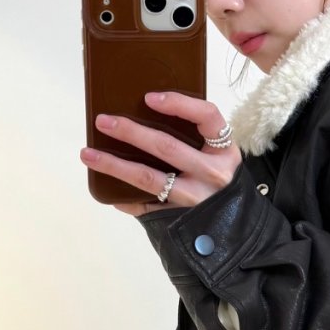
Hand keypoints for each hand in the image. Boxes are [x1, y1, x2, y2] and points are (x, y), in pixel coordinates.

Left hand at [79, 92, 240, 217]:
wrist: (240, 231)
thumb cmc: (224, 184)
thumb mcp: (222, 158)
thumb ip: (198, 138)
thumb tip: (148, 113)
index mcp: (225, 151)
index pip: (206, 116)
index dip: (178, 104)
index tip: (149, 98)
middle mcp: (212, 174)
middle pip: (167, 147)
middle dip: (130, 132)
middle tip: (103, 121)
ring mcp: (196, 199)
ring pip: (149, 178)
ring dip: (114, 165)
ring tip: (88, 154)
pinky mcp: (181, 219)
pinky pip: (147, 207)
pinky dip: (126, 200)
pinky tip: (109, 195)